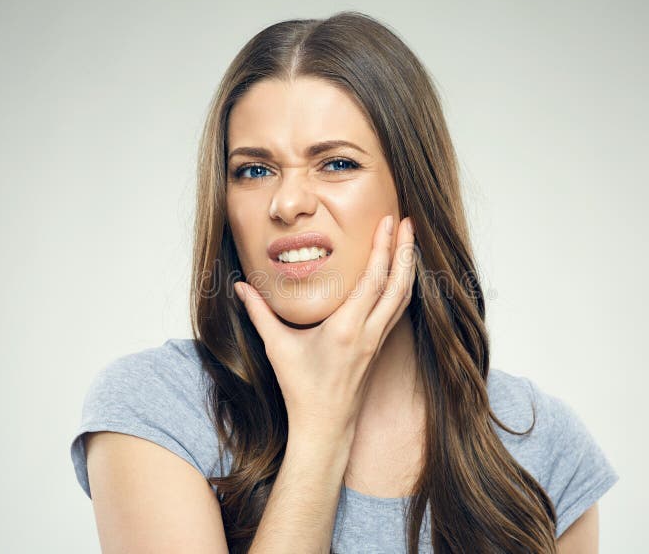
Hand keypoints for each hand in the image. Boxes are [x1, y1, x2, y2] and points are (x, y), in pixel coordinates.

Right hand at [233, 215, 417, 442]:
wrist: (325, 426)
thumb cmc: (301, 388)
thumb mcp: (277, 347)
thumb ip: (259, 313)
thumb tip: (240, 287)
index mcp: (347, 328)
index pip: (373, 280)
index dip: (384, 248)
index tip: (389, 222)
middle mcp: (369, 332)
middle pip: (398, 284)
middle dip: (405, 250)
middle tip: (407, 222)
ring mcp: (378, 341)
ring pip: (403, 297)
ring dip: (408, 267)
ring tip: (408, 241)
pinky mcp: (380, 347)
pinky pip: (398, 311)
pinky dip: (402, 288)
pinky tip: (400, 275)